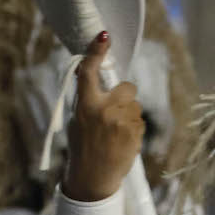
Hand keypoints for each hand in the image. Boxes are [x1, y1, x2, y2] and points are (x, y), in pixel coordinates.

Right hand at [60, 31, 143, 202]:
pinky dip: (132, 128)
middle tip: (114, 110)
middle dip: (124, 95)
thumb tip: (95, 78)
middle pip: (127, 87)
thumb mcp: (76, 120)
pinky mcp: (136, 133)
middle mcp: (105, 111)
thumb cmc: (82, 147)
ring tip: (114, 133)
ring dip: (128, 114)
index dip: (96, 52)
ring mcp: (123, 122)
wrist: (93, 177)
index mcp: (85, 106)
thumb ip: (87, 99)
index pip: (89, 72)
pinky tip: (121, 141)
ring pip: (134, 105)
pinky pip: (139, 120)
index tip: (103, 36)